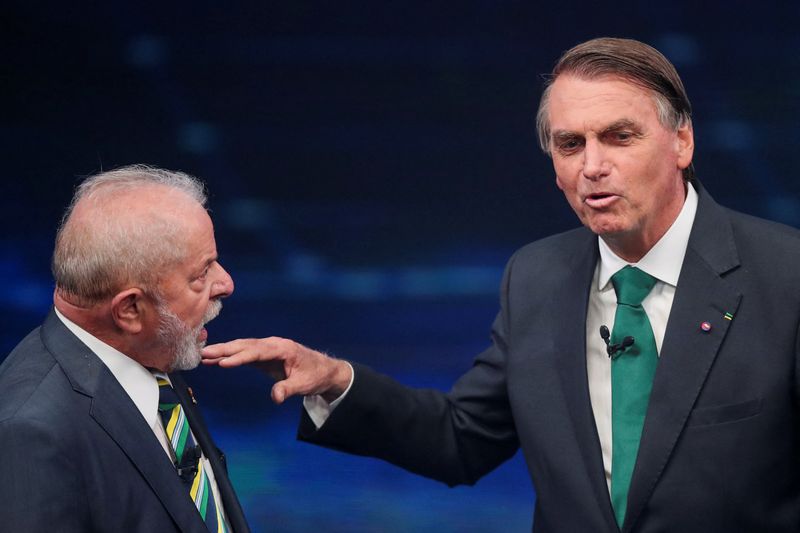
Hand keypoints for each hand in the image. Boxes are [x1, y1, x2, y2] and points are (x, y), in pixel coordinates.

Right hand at [201, 337, 351, 403]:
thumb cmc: (315, 375)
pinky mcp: (264, 355)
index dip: (240, 357)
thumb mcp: (304, 385)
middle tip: (204, 353)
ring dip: (224, 351)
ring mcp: (268, 348)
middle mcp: (273, 344)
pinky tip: (216, 360)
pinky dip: (230, 356)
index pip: (257, 351)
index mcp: (283, 348)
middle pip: (246, 346)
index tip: (223, 362)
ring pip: (242, 347)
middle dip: (225, 350)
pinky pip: (244, 354)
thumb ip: (288, 389)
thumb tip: (275, 397)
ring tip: (203, 356)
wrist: (323, 370)